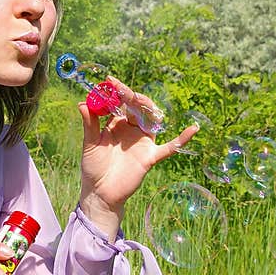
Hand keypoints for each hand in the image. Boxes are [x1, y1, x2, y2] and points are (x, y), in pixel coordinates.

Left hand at [77, 75, 198, 238]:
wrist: (100, 194)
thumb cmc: (93, 168)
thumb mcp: (89, 144)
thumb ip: (89, 124)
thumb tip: (82, 102)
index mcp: (116, 124)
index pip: (120, 103)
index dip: (116, 92)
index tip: (109, 81)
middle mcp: (132, 130)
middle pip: (138, 108)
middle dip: (130, 96)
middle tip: (120, 88)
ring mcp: (143, 142)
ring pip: (153, 120)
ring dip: (148, 108)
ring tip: (138, 100)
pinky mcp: (151, 157)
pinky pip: (170, 147)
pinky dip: (182, 139)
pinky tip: (193, 129)